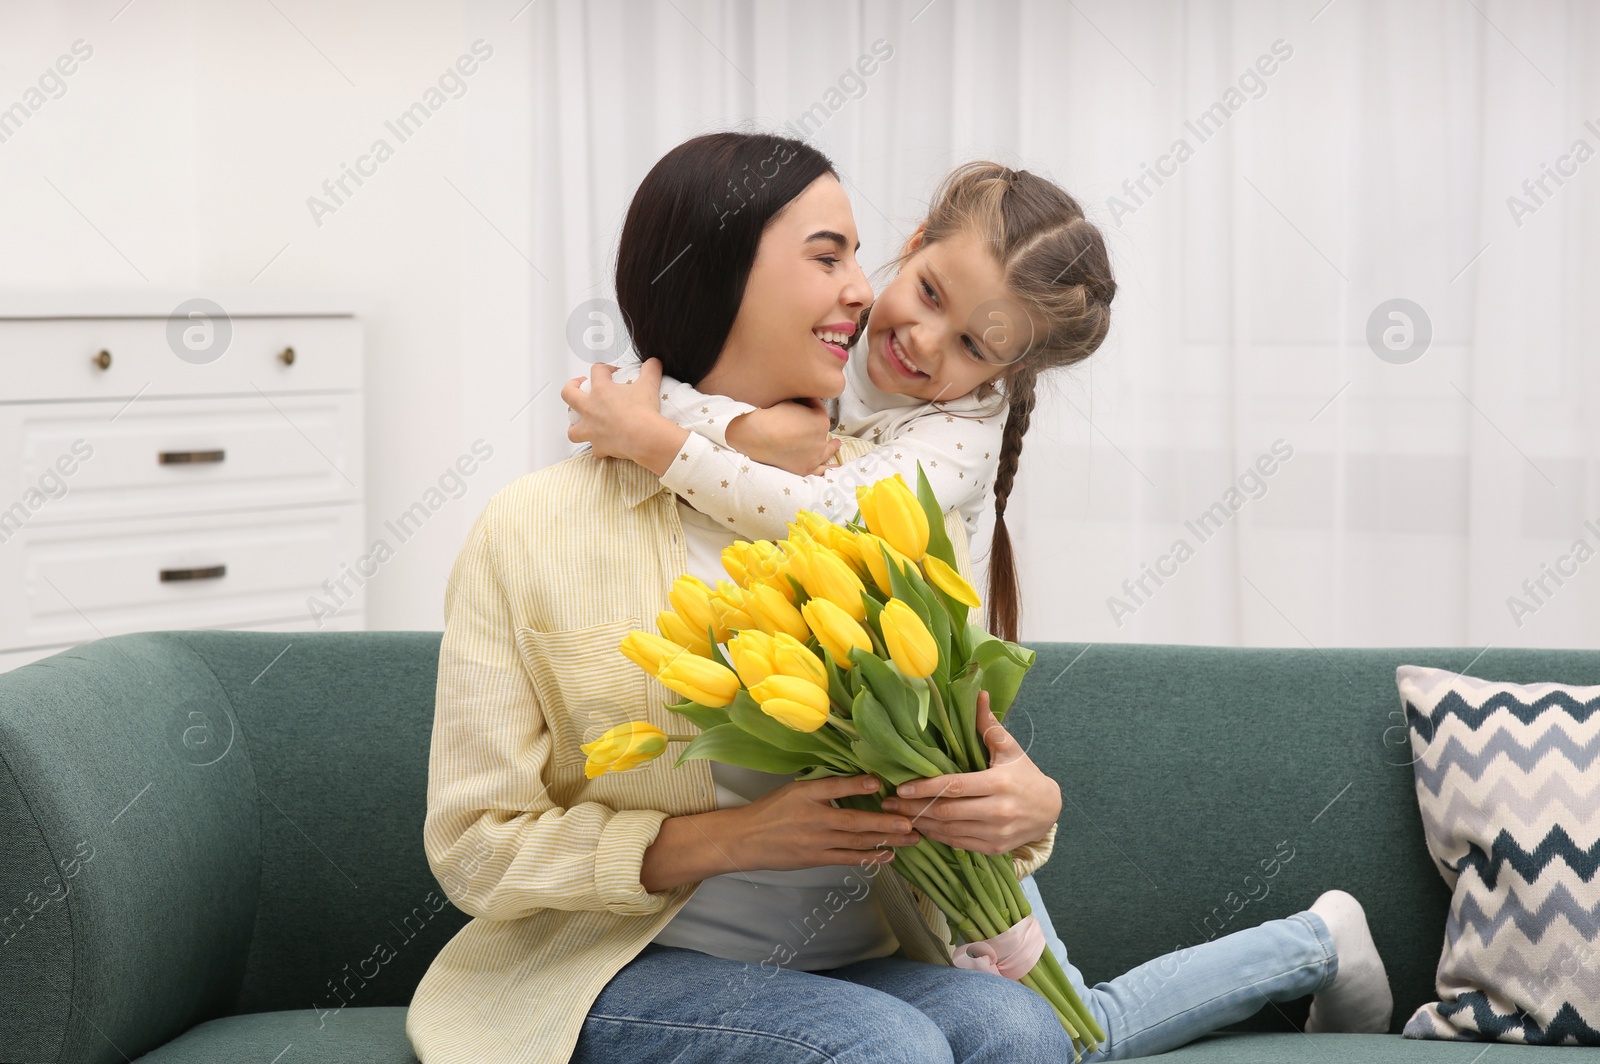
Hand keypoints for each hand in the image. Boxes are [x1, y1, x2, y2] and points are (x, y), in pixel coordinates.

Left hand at [562, 358, 666, 460]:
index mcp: (601, 390)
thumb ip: (651, 369)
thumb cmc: (644, 411)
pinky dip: (598, 447)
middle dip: (571, 387)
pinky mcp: (599, 447)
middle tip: (580, 386)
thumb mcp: (649, 384)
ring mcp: (592, 429)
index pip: (596, 371)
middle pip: (568, 394)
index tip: (612, 373)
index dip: (604, 369)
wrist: (645, 437)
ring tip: (581, 423)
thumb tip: (654, 361)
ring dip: (575, 425)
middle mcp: (590, 409)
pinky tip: (603, 445)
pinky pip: (595, 449)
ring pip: (573, 429)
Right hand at [724, 398, 841, 475]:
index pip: (819, 410)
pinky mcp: (805, 469)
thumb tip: (803, 399)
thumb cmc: (771, 415)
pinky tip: (835, 466)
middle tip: (814, 422)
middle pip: (822, 431)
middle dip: (818, 425)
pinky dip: (828, 467)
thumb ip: (801, 401)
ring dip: (832, 446)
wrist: (756, 436)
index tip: (804, 402)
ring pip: (826, 451)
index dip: (810, 404)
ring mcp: (814, 457)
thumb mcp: (789, 399)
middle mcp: (821, 440)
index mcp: (821, 421)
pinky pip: (820, 469)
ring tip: (837, 444)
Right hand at [726, 774, 920, 869]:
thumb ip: (823, 787)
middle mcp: (812, 818)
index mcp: (805, 795)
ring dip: (885, 840)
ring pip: (856, 842)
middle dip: (885, 822)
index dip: (856, 785)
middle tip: (911, 821)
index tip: (879, 782)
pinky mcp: (815, 859)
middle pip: (854, 820)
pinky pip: (847, 859)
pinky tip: (887, 855)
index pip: (834, 788)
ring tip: (910, 838)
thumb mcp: (794, 790)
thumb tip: (858, 781)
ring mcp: (815, 842)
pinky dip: (868, 857)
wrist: (746, 839)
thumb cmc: (772, 811)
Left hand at [879, 691, 1060, 854]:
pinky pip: (959, 844)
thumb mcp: (1010, 748)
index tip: (902, 787)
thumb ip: (989, 725)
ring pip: (950, 831)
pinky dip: (938, 837)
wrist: (1049, 810)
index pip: (956, 786)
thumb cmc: (1025, 775)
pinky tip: (922, 827)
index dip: (926, 788)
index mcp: (999, 783)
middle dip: (915, 808)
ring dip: (922, 824)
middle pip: (948, 812)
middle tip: (890, 802)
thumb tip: (979, 693)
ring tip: (899, 815)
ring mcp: (996, 833)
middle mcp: (998, 811)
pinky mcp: (994, 848)